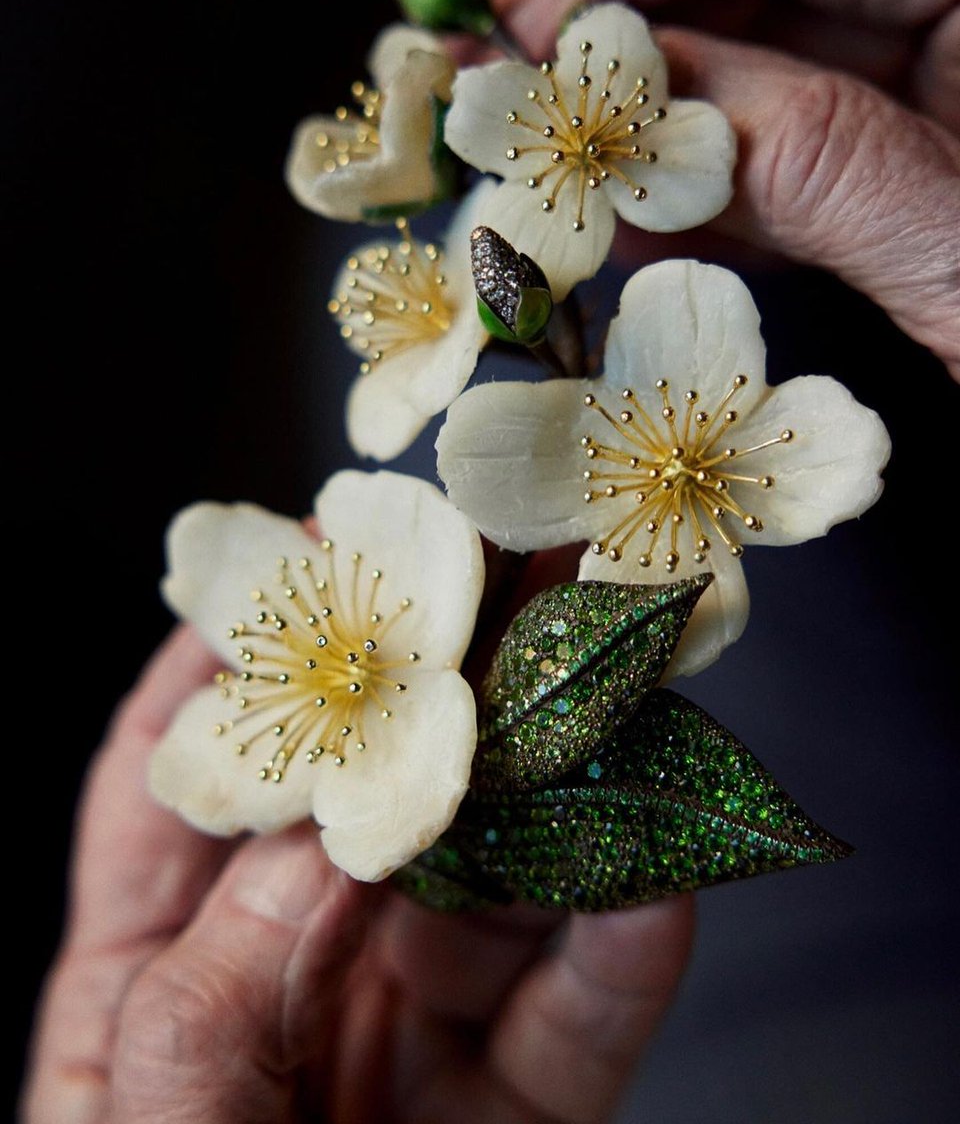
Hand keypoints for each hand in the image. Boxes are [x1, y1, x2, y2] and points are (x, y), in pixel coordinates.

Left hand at [23, 621, 693, 1123]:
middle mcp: (289, 991)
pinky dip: (623, 953)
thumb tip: (327, 834)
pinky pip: (578, 1028)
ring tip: (615, 695)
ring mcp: (407, 1055)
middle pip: (366, 814)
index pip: (177, 788)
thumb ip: (218, 991)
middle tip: (508, 585)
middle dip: (434, 699)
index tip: (291, 561)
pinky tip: (661, 874)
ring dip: (554, 795)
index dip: (226, 667)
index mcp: (153, 986)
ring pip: (492, 896)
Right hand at [493, 0, 959, 378]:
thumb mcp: (954, 248)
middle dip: (622, 40)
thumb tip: (650, 120)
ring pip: (753, 71)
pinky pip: (783, 157)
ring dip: (641, 122)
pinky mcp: (902, 172)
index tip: (541, 38)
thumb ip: (815, 163)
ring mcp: (924, 90)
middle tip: (503, 81)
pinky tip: (622, 215)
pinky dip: (698, 192)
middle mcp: (948, 8)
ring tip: (538, 151)